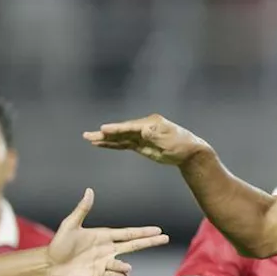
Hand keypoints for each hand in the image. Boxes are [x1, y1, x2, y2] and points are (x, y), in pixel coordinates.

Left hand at [47, 189, 169, 275]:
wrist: (50, 264)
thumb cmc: (59, 243)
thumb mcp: (70, 224)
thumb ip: (82, 209)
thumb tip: (89, 191)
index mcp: (104, 236)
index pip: (129, 233)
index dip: (143, 231)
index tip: (158, 230)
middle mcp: (108, 249)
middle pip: (134, 246)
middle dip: (150, 242)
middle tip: (166, 238)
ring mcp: (105, 263)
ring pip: (124, 264)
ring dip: (125, 266)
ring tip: (125, 266)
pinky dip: (118, 275)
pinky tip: (116, 273)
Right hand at [82, 114, 211, 166]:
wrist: (189, 152)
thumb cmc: (181, 143)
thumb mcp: (169, 139)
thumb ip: (155, 134)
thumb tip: (144, 131)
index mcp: (149, 123)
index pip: (129, 127)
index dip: (116, 129)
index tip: (103, 129)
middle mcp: (142, 127)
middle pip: (121, 131)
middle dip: (104, 134)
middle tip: (88, 135)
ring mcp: (140, 136)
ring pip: (120, 138)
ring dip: (105, 139)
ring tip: (89, 139)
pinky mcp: (140, 145)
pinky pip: (124, 144)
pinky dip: (113, 145)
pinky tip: (102, 144)